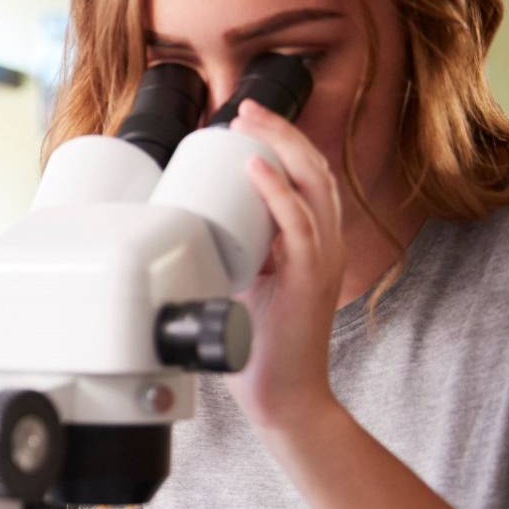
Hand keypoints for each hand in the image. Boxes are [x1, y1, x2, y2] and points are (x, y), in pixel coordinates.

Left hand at [225, 99, 345, 430]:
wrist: (284, 400)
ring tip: (246, 124)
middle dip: (278, 131)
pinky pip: (299, 226)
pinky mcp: (311, 281)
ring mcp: (321, 260)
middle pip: (312, 168)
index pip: (307, 177)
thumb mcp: (239, 286)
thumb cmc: (258, 348)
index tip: (245, 120)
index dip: (281, 142)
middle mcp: (324, 245)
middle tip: (243, 108)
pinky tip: (256, 169)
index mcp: (311, 243)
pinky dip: (278, 192)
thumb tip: (184, 228)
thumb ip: (225, 255)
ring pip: (311, 185)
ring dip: (277, 147)